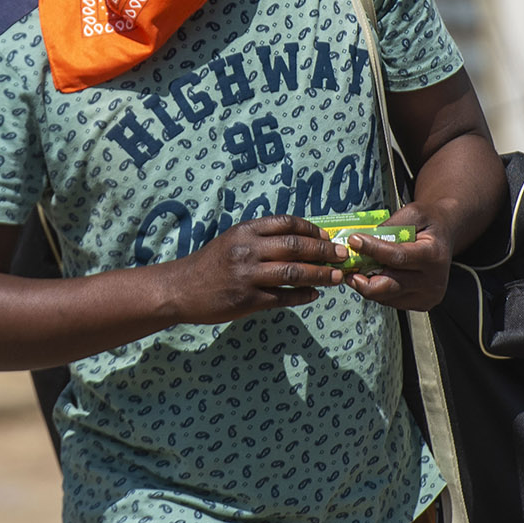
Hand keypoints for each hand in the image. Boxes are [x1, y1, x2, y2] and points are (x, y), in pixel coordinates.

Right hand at [168, 215, 348, 324]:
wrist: (180, 289)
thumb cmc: (209, 265)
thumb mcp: (231, 241)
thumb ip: (260, 239)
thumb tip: (300, 242)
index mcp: (245, 231)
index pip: (286, 223)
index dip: (311, 229)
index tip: (327, 237)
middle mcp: (247, 250)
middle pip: (296, 247)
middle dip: (324, 252)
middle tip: (342, 256)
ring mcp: (247, 275)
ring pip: (294, 272)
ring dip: (320, 275)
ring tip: (336, 277)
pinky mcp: (247, 299)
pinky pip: (283, 297)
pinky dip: (303, 296)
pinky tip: (314, 295)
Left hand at [346, 202, 451, 310]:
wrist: (445, 236)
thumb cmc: (428, 223)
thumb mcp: (412, 214)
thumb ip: (389, 226)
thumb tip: (363, 240)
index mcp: (433, 255)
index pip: (397, 257)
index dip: (372, 250)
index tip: (354, 241)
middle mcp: (433, 280)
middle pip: (389, 285)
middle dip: (362, 278)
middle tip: (346, 268)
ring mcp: (428, 295)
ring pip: (386, 297)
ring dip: (367, 285)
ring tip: (357, 271)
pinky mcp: (422, 303)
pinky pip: (391, 301)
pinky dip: (378, 291)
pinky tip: (373, 277)